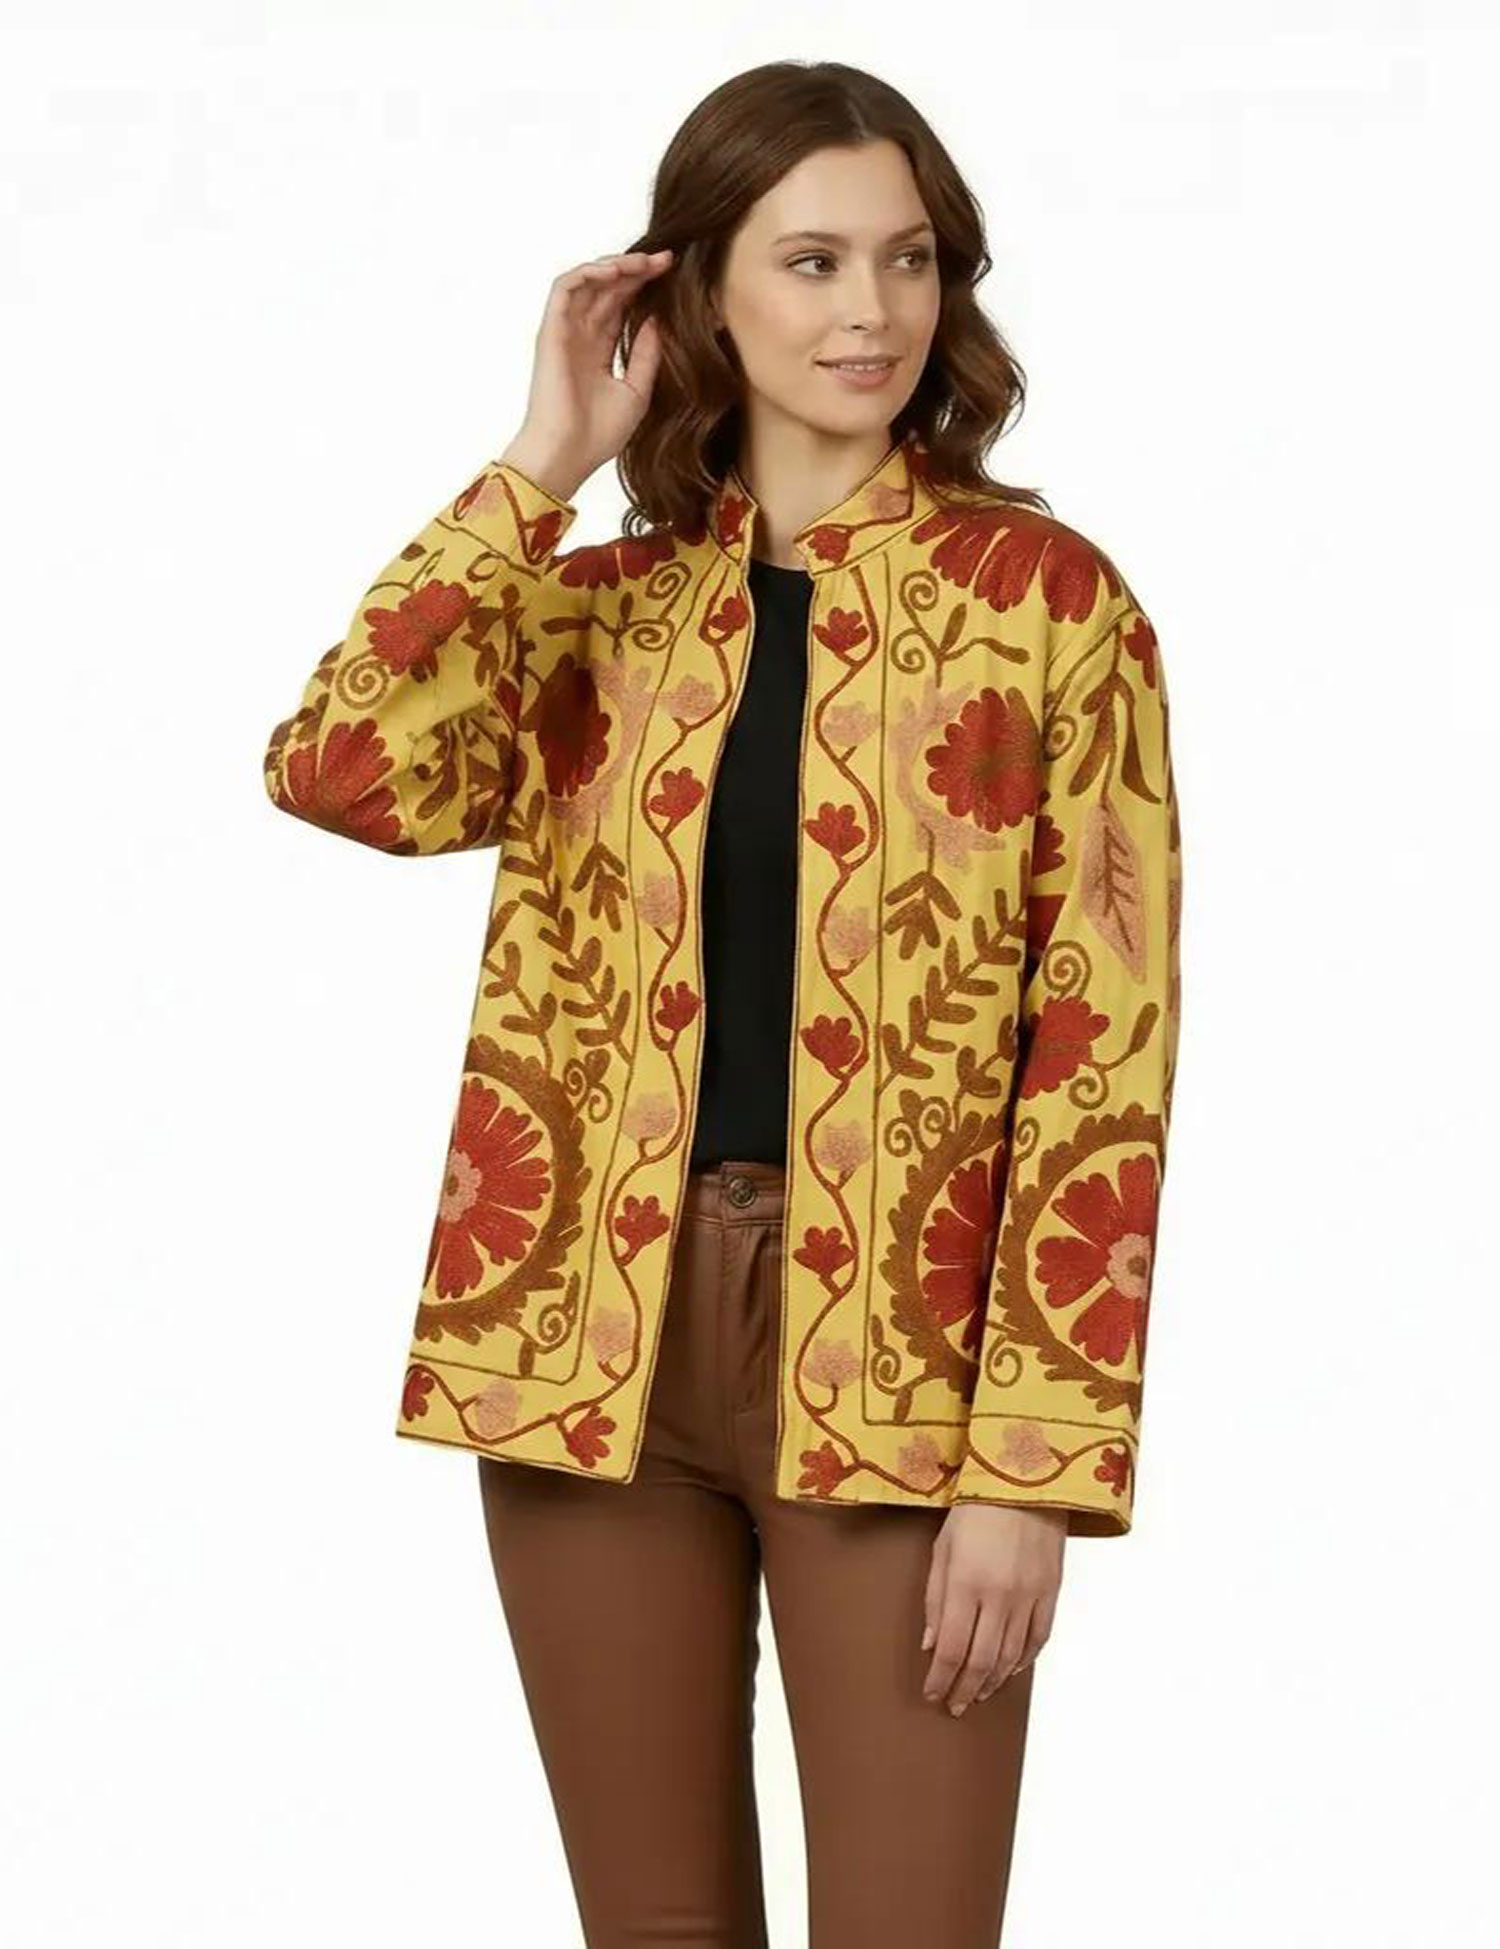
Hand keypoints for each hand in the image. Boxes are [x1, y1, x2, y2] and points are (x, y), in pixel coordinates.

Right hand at [501, 248, 674, 501]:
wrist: (569, 455)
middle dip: (636, 269)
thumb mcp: (637, 390)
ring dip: (615, 265)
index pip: (621, 305)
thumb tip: (658, 319)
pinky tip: (615, 271)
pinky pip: (565, 287)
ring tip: (643, 262)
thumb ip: (646, 354)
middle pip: (607, 289)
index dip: (643, 285)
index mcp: (598, 351)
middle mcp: (580, 336)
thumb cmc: (598, 434)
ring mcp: (565, 331)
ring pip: (587, 281)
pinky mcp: (551, 330)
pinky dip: (588, 273)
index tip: (671, 273)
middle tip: (665, 260)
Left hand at [920, 1503, 1065, 1714]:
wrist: (1025, 1479)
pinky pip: (1039, 1638)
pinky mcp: (1051, 1591)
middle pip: (982, 1661)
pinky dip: (1023, 1661)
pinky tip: (1010, 1670)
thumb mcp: (942, 1547)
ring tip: (978, 1694)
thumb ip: (935, 1598)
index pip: (952, 1649)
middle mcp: (1000, 1596)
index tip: (932, 1694)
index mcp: (966, 1583)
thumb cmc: (975, 1508)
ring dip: (993, 1681)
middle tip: (954, 1705)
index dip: (941, 1678)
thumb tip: (932, 1644)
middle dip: (965, 1689)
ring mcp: (1030, 1596)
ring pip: (1011, 1657)